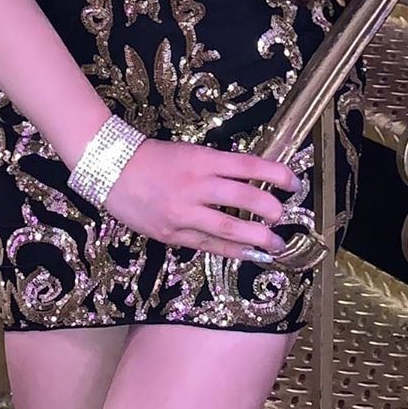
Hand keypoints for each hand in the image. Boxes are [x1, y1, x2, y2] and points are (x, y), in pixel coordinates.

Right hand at [103, 137, 301, 263]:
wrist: (112, 170)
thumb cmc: (155, 158)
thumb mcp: (191, 153)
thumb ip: (218, 168)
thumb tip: (253, 182)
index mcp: (203, 159)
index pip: (248, 165)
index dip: (276, 173)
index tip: (294, 182)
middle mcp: (196, 185)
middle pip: (244, 198)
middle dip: (270, 209)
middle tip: (284, 216)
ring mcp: (183, 212)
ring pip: (228, 228)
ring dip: (256, 238)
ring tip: (275, 244)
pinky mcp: (172, 234)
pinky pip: (208, 245)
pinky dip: (231, 252)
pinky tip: (248, 255)